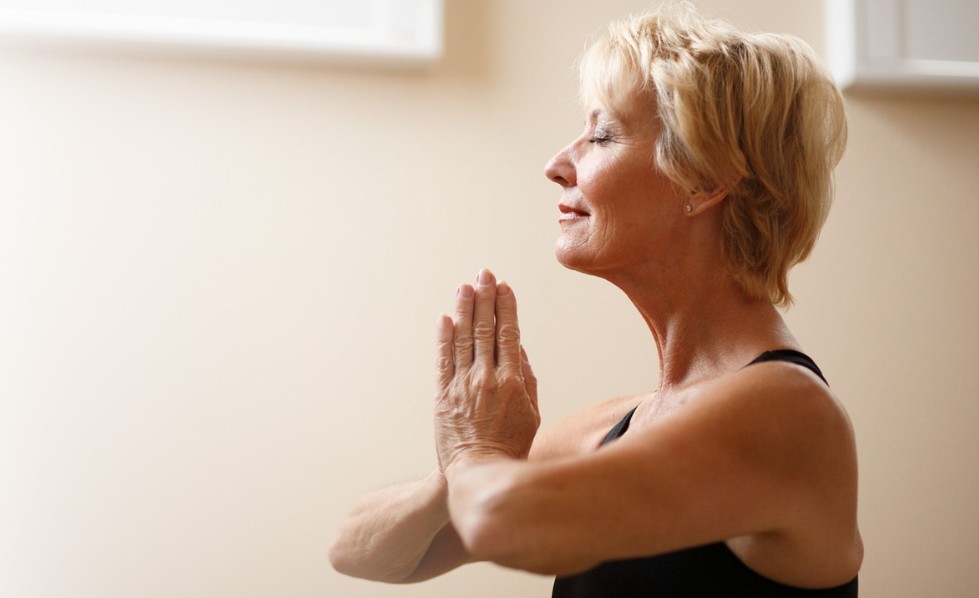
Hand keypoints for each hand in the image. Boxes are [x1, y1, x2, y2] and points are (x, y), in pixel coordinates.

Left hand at [434, 269, 539, 474]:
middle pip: (484, 329)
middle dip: (485, 298)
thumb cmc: (511, 445)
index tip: (504, 287)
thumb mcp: (532, 413)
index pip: (508, 334)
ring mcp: (461, 385)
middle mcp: (485, 378)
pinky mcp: (442, 395)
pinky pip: (442, 360)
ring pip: (462, 338)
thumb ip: (526, 378)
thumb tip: (518, 348)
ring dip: (463, 310)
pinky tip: (445, 319)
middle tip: (484, 274)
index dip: (506, 308)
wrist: (478, 472)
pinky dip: (443, 338)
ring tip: (465, 287)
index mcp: (512, 381)